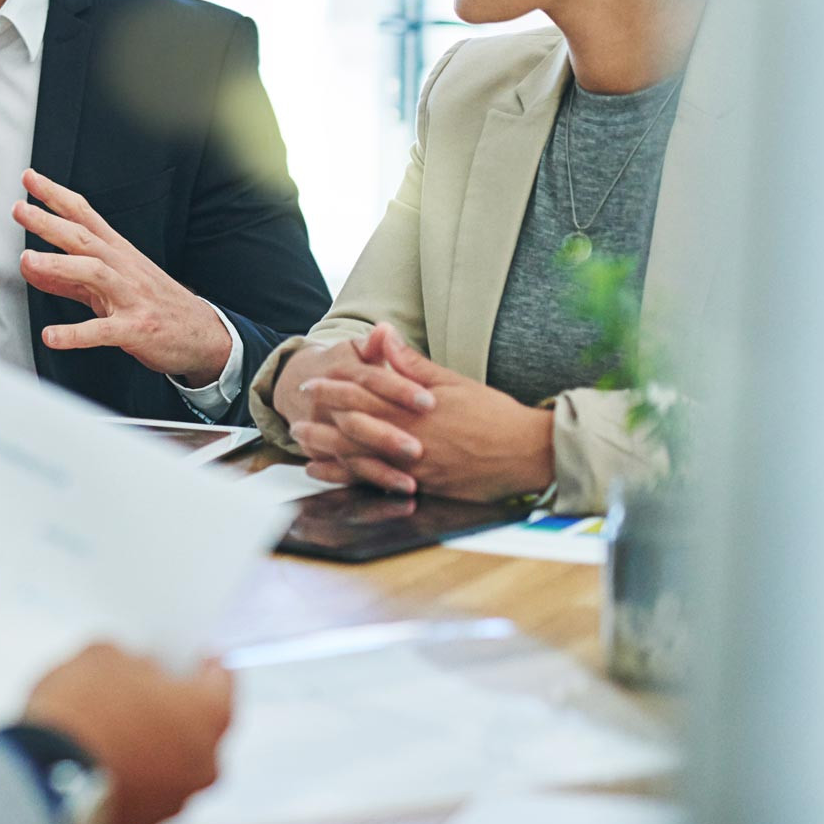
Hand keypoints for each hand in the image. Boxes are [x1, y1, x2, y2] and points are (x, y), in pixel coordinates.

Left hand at [15, 170, 232, 382]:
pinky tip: (51, 336)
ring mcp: (131, 297)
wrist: (203, 334)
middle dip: (50, 222)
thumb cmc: (154, 304)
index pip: (84, 215)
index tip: (30, 180)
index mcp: (117, 253)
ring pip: (94, 273)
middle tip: (20, 210)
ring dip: (59, 265)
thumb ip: (67, 278)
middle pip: (84, 238)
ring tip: (27, 260)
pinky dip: (76, 334)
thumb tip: (29, 265)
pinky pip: (103, 330)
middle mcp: (123, 268)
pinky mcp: (136, 328)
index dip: (57, 196)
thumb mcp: (108, 286)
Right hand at [23, 645, 232, 823]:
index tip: (195, 658)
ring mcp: (176, 799)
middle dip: (174, 706)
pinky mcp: (145, 822)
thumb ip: (130, 660)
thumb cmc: (83, 713)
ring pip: (173, 761)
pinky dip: (134, 770)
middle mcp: (204, 764)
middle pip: (198, 727)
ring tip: (115, 722)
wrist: (46, 776)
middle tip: (145, 687)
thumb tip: (132, 669)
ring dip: (153, 742)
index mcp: (207, 716)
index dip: (205, 666)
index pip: (222, 683)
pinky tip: (105, 752)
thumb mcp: (101, 657)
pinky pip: (148, 786)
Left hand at [289, 325, 555, 500]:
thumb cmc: (493, 414)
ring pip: (361, 458)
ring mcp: (414, 465)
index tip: (310, 384)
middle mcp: (409, 437)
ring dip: (329, 452)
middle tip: (296, 418)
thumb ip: (412, 364)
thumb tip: (384, 336)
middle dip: (322, 422)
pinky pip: (379, 483)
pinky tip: (333, 477)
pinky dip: (352, 478)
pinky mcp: (424, 486)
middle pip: (354, 428)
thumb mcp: (452, 382)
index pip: (363, 394)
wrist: (527, 453)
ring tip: (303, 447)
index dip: (333, 389)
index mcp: (414, 407)